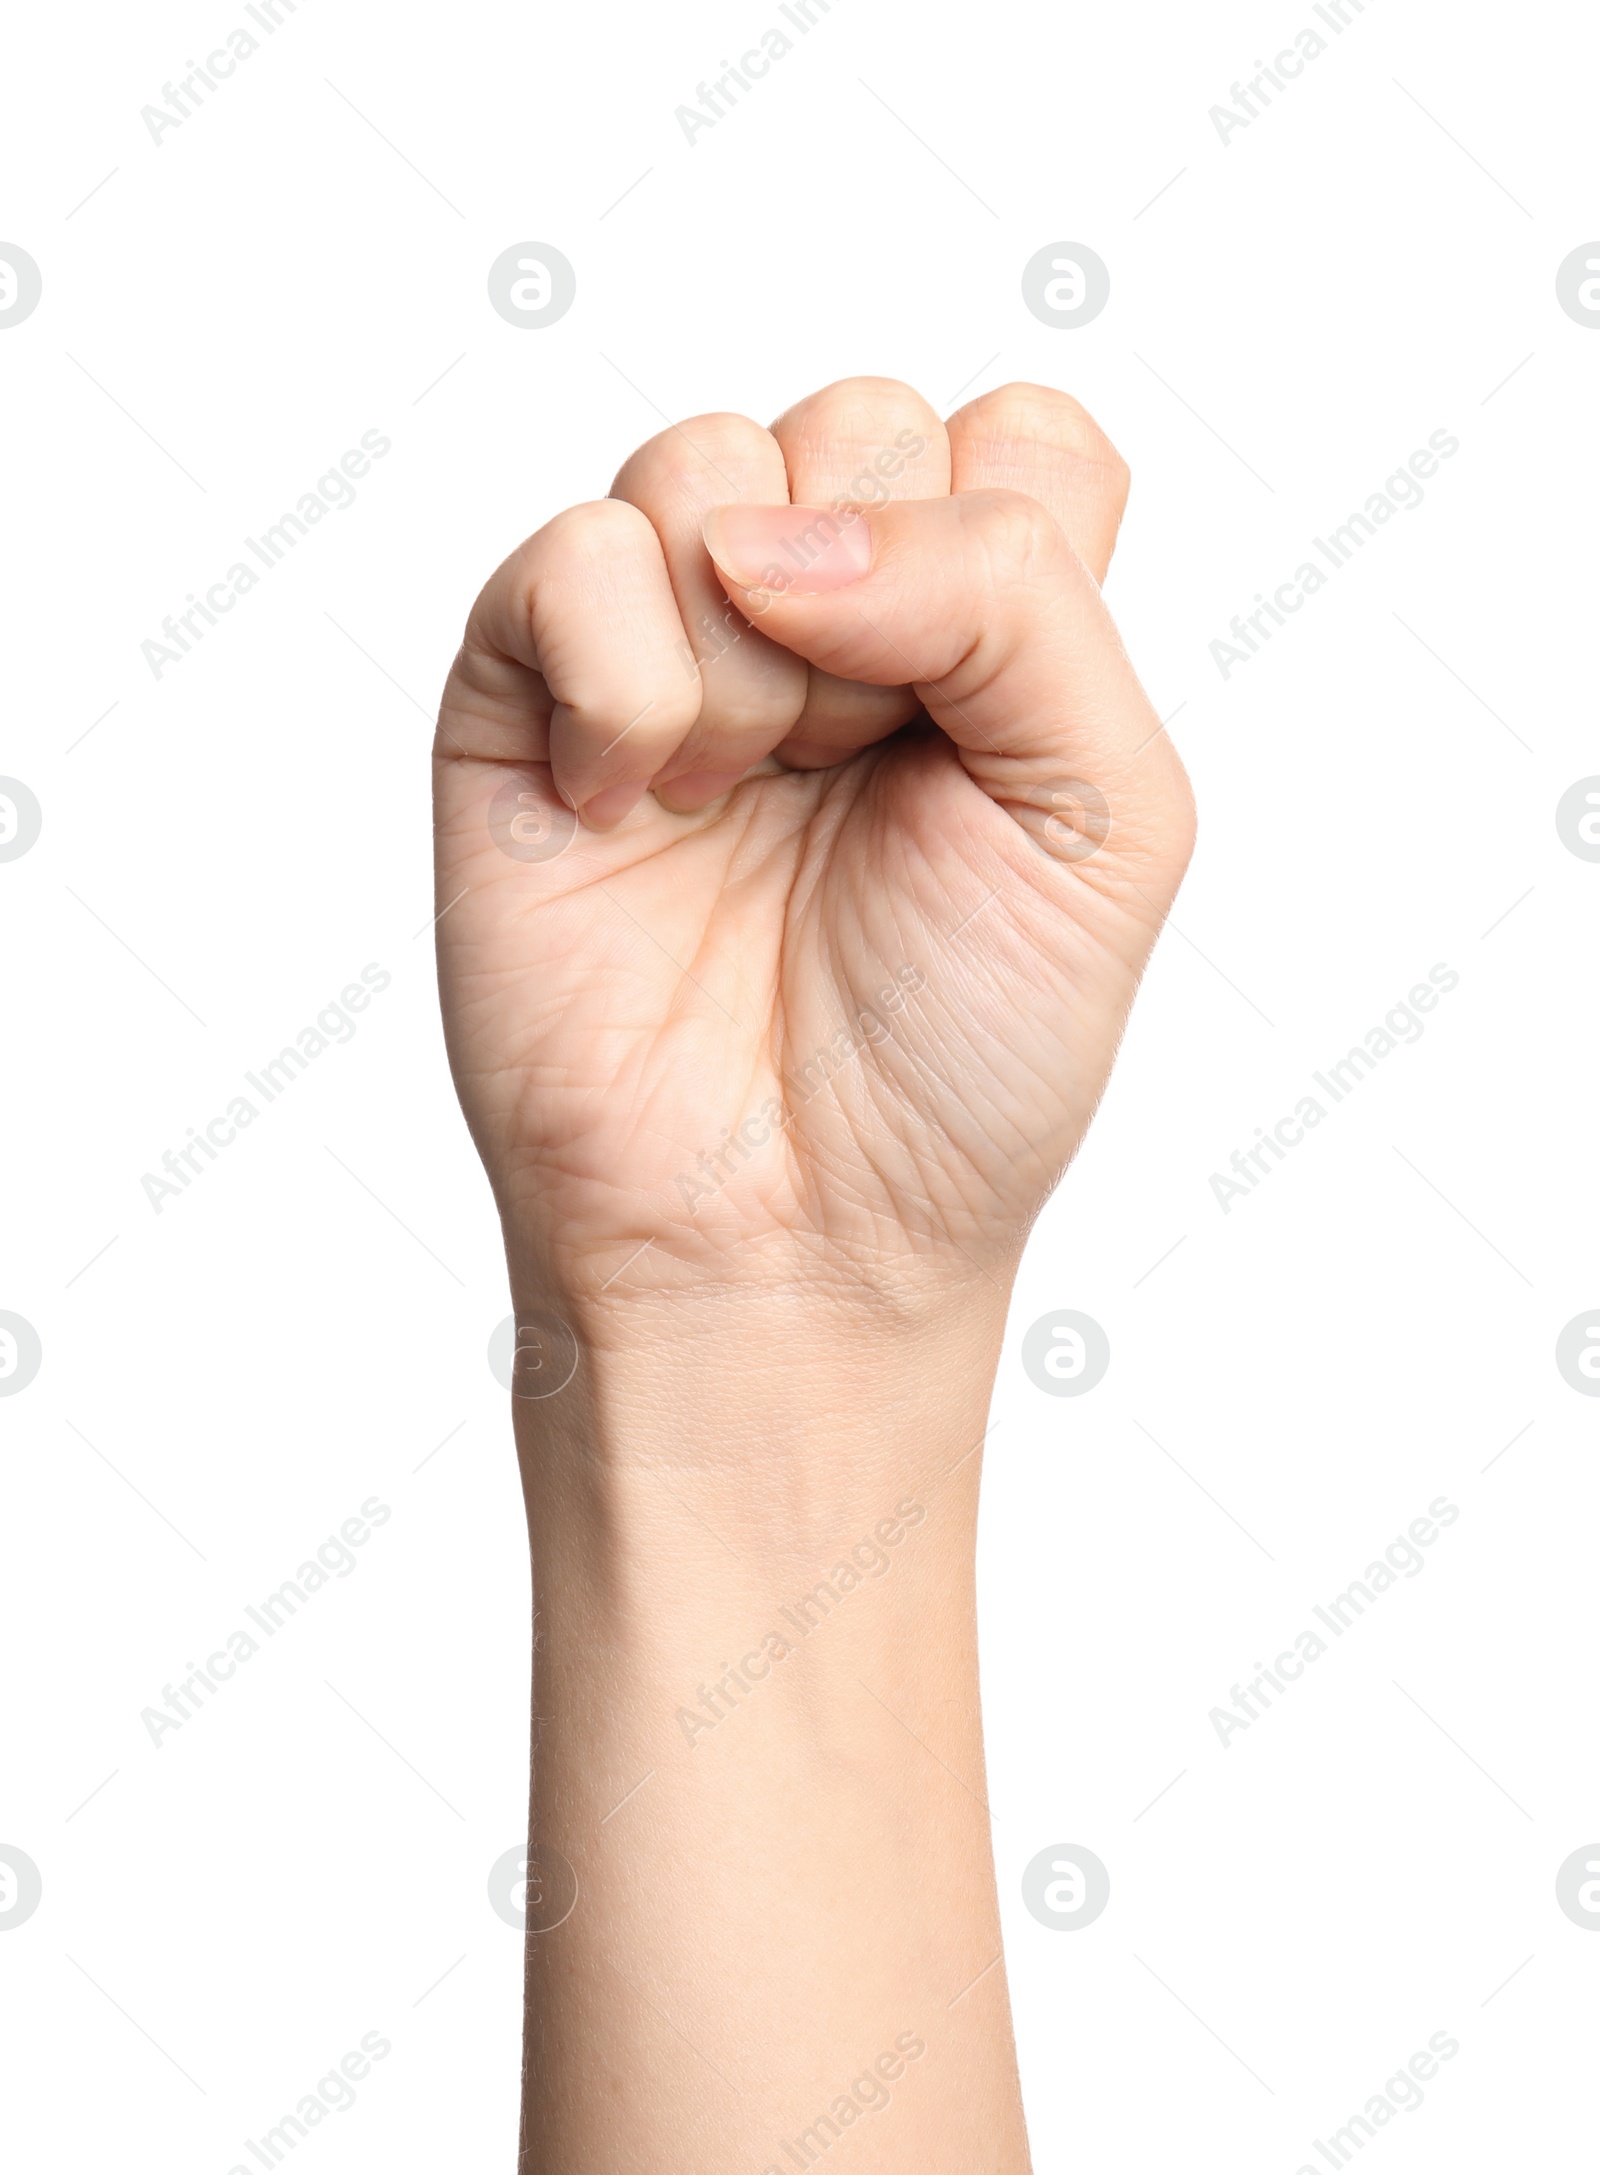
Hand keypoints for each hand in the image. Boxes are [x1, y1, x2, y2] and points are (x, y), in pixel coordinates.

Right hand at [433, 377, 1192, 1315]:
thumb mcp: (1104, 815)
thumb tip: (773, 533)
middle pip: (859, 421)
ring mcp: (674, 652)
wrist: (789, 1236)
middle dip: (880, 603)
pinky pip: (569, 557)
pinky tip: (632, 809)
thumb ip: (1017, 593)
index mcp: (984, 640)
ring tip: (745, 799)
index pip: (1018, 437)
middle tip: (859, 776)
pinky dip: (621, 683)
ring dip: (753, 654)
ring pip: (704, 461)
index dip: (1007, 549)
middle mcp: (831, 623)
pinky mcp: (527, 702)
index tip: (983, 725)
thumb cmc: (961, 1056)